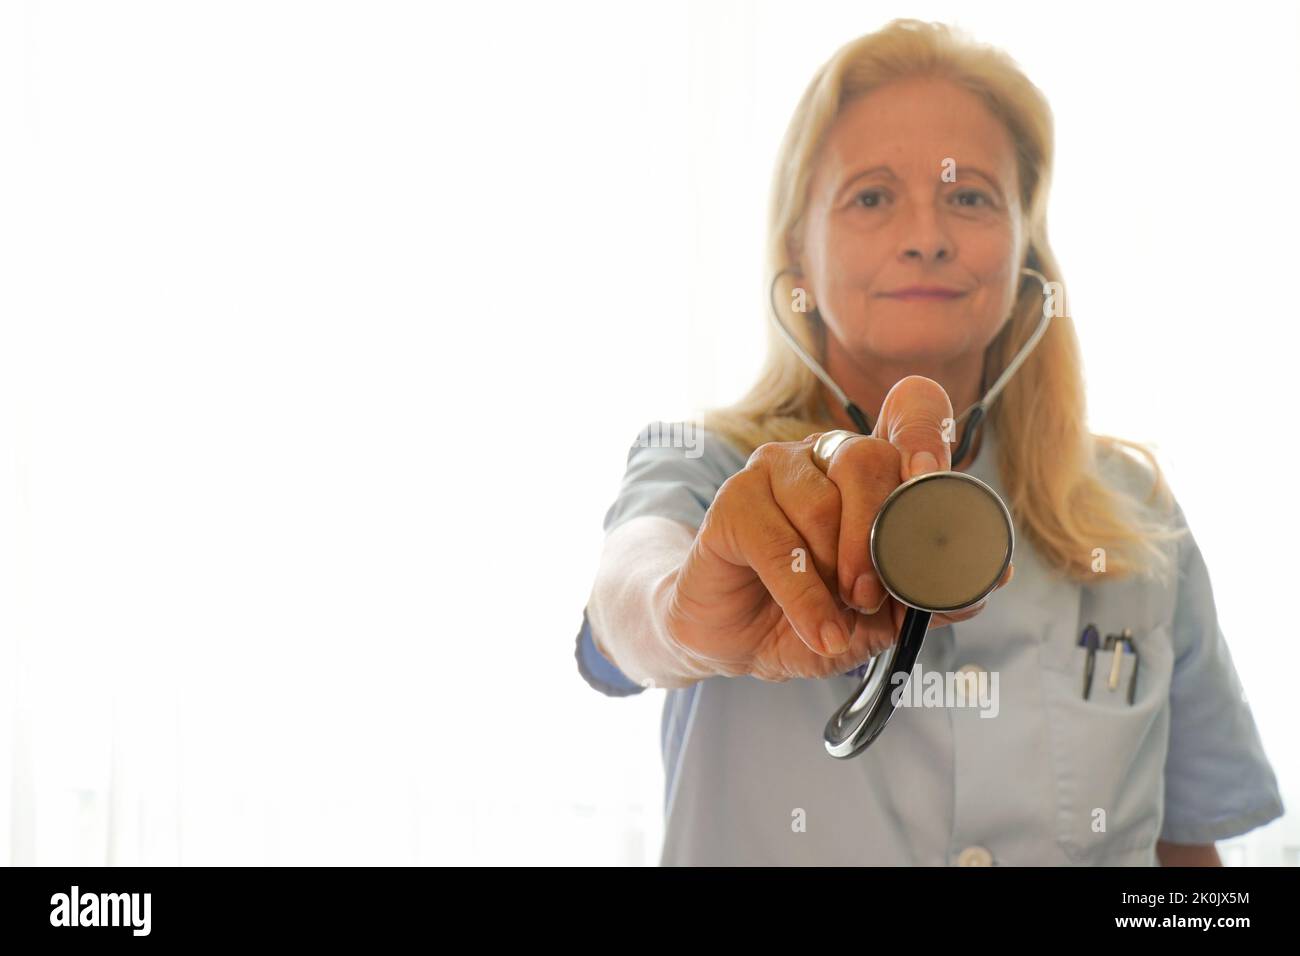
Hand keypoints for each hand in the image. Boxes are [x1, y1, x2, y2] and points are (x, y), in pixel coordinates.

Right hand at [664, 375, 1012, 680]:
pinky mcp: (734, 499)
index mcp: (874, 468)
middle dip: (878, 537)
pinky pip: (778, 543)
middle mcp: (826, 454)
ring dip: (836, 573)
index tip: (930, 473)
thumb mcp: (884, 616)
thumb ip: (931, 593)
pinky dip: (805, 598)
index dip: (925, 431)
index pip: (912, 408)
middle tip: (871, 596)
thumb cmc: (815, 614)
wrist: (739, 642)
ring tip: (839, 617)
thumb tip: (992, 579)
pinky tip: (818, 630)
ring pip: (822, 504)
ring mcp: (775, 468)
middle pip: (867, 460)